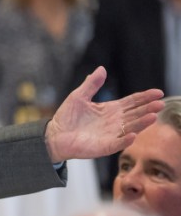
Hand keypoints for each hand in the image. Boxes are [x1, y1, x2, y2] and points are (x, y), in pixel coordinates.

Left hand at [45, 67, 164, 162]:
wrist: (55, 135)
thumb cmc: (67, 116)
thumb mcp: (79, 96)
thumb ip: (91, 84)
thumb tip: (101, 68)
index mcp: (111, 109)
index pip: (132, 102)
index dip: (145, 97)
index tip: (158, 93)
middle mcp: (115, 122)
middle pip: (136, 114)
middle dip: (148, 109)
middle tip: (160, 104)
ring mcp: (111, 135)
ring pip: (131, 128)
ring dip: (142, 123)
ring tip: (153, 116)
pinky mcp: (104, 147)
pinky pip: (117, 143)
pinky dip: (126, 139)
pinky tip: (133, 134)